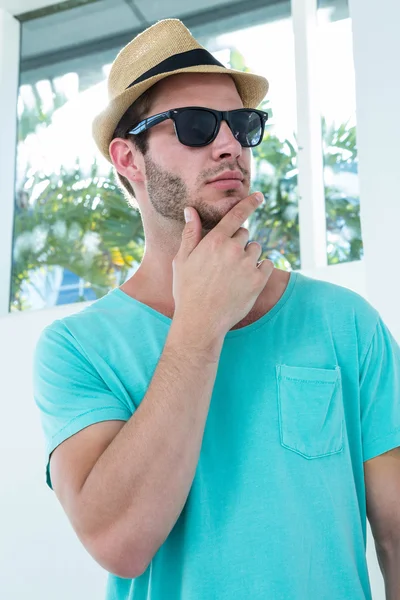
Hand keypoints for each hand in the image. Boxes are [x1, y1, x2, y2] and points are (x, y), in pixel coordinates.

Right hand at [172, 192, 273, 341]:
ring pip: (256, 250)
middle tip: (225, 262)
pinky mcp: (258, 281)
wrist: (201, 321)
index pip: (237, 215)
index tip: (259, 196)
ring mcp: (247, 265)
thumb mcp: (182, 260)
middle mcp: (233, 249)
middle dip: (238, 243)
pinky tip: (247, 280)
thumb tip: (190, 210)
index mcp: (215, 241)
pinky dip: (261, 269)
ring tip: (234, 274)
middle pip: (245, 234)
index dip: (249, 203)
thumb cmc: (187, 290)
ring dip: (249, 256)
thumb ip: (190, 234)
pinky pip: (267, 265)